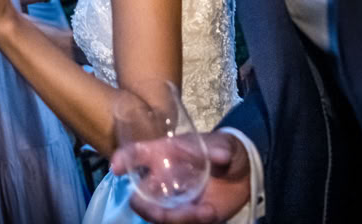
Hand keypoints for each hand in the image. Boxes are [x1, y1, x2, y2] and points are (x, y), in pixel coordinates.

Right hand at [111, 131, 251, 222]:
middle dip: (148, 208)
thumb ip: (219, 149)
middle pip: (141, 196)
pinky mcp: (187, 216)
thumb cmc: (225, 150)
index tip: (116, 168)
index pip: (136, 154)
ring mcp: (173, 199)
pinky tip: (211, 212)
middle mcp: (163, 178)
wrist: (245, 174)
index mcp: (164, 154)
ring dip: (178, 218)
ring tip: (206, 212)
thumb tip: (220, 156)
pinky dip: (193, 222)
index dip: (123, 159)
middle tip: (163, 214)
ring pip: (160, 215)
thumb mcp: (223, 145)